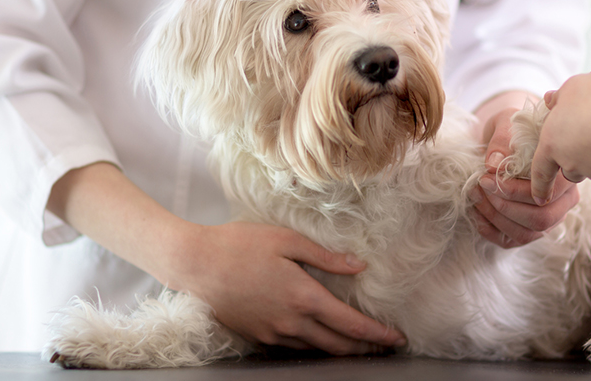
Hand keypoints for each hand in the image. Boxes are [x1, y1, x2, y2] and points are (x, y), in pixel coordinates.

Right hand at [46, 163, 403, 355]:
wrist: (194, 264)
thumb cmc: (239, 244)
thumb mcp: (286, 240)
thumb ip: (326, 257)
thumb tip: (359, 266)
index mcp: (304, 296)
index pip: (351, 324)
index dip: (377, 334)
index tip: (396, 337)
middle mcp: (292, 322)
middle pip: (337, 345)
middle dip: (364, 348)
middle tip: (382, 346)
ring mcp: (272, 333)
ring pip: (316, 349)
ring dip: (339, 349)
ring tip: (356, 344)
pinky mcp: (256, 336)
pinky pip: (292, 346)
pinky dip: (312, 345)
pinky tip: (317, 337)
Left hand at [471, 107, 579, 248]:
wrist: (505, 142)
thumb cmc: (512, 131)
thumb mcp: (507, 123)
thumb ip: (504, 139)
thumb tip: (495, 164)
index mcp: (565, 174)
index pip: (550, 192)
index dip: (516, 190)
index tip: (486, 176)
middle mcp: (564, 200)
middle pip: (542, 219)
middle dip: (505, 206)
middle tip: (480, 186)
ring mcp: (549, 219)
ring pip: (526, 233)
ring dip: (495, 218)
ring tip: (474, 195)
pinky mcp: (529, 230)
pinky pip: (511, 241)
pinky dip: (489, 230)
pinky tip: (474, 212)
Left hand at [528, 73, 590, 200]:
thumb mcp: (573, 87)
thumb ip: (559, 97)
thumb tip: (551, 100)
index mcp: (552, 144)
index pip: (540, 171)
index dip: (538, 186)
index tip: (538, 199)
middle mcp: (571, 164)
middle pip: (569, 169)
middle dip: (575, 160)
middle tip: (589, 137)